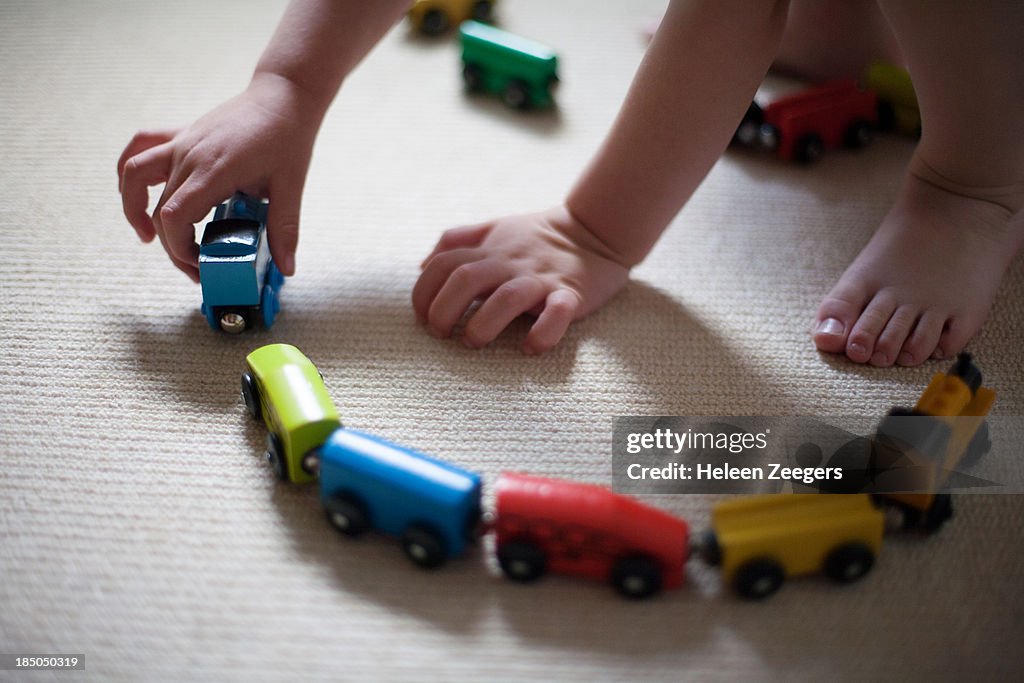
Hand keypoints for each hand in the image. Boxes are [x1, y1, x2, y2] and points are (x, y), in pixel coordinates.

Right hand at [117, 73, 320, 280]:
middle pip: (159, 209)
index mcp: (213, 170)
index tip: (203, 265)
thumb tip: (287, 268)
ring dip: (134, 210)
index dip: (180, 249)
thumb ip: (285, 228)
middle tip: (198, 270)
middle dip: (173, 247)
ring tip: (147, 237)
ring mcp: (180, 143)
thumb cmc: (287, 138)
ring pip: (134, 176)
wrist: (281, 97)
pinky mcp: (180, 135)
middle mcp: (188, 155)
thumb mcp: (291, 186)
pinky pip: (140, 150)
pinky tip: (138, 196)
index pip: (174, 216)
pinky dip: (129, 174)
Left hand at [413, 206, 629, 353]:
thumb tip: (423, 265)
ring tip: (474, 341)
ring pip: (507, 297)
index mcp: (489, 250)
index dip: (423, 292)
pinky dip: (544, 332)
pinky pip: (558, 312)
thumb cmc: (537, 237)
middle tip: (442, 334)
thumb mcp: (494, 229)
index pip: (443, 265)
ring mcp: (541, 278)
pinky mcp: (571, 293)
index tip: (422, 317)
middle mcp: (510, 263)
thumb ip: (458, 241)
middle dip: (444, 309)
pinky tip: (531, 347)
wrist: (595, 230)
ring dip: (483, 323)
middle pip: (466, 279)